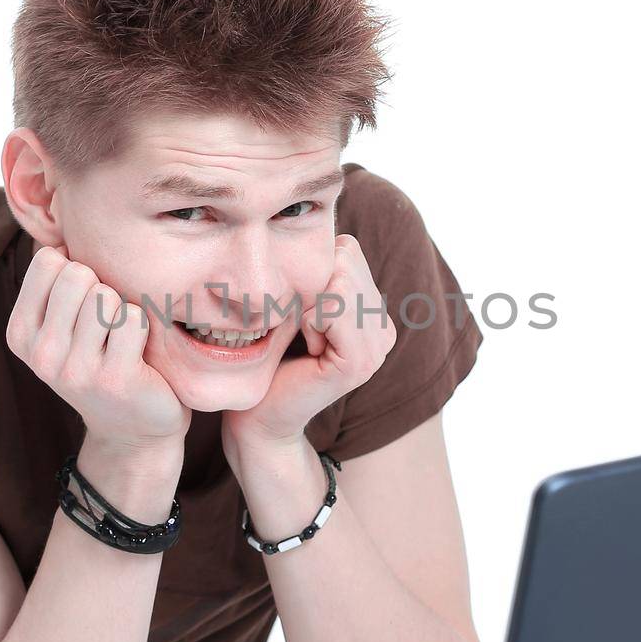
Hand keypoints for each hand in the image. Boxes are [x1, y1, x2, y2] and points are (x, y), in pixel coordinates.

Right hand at [6, 245, 189, 474]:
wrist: (134, 430)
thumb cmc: (103, 361)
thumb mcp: (65, 325)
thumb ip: (57, 280)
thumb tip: (60, 214)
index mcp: (21, 333)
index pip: (49, 261)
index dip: (79, 272)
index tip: (85, 305)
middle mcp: (40, 353)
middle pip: (77, 274)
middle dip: (102, 289)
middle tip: (108, 326)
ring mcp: (74, 369)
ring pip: (107, 295)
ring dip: (124, 310)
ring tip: (121, 341)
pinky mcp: (114, 378)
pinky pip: (134, 318)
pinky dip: (144, 328)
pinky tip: (138, 354)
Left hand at [222, 234, 396, 475]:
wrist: (257, 416)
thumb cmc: (267, 357)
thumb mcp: (296, 303)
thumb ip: (317, 272)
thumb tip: (321, 225)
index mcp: (374, 313)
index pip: (348, 250)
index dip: (311, 273)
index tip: (299, 315)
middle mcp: (384, 330)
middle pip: (346, 260)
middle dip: (310, 288)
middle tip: (299, 330)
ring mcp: (377, 348)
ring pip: (340, 281)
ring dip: (307, 306)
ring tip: (302, 340)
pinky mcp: (359, 363)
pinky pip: (332, 308)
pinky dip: (309, 321)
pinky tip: (305, 350)